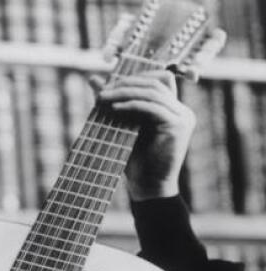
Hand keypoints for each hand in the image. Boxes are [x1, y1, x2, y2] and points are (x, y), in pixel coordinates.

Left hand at [91, 71, 195, 200]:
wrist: (148, 188)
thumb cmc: (135, 162)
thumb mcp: (122, 126)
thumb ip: (113, 101)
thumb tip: (93, 79)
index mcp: (171, 109)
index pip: (158, 79)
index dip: (135, 78)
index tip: (109, 85)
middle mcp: (181, 110)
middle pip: (156, 81)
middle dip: (127, 83)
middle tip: (102, 90)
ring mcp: (183, 117)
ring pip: (153, 92)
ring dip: (125, 92)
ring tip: (103, 98)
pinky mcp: (178, 126)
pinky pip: (153, 107)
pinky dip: (132, 105)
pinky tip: (114, 109)